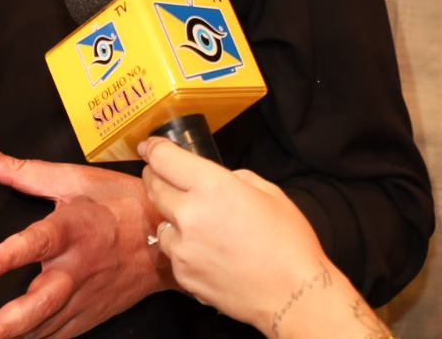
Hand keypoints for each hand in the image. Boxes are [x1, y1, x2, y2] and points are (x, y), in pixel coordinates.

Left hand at [0, 134, 170, 337]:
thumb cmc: (124, 205)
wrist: (166, 237)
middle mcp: (78, 268)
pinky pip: (56, 336)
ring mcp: (84, 297)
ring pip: (44, 327)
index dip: (10, 256)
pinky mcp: (89, 316)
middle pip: (42, 302)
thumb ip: (22, 170)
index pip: (40, 242)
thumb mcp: (74, 179)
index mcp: (74, 229)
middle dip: (6, 323)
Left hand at [140, 138, 384, 338]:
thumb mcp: (268, 192)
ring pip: (161, 222)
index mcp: (212, 186)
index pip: (164, 158)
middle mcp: (190, 213)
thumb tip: (215, 180)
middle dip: (155, 176)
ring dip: (171, 216)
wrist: (292, 293)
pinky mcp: (183, 275)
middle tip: (161, 175)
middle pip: (154, 186)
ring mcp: (183, 247)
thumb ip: (235, 178)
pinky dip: (183, 247)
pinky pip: (173, 252)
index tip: (149, 148)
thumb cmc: (288, 240)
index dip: (153, 149)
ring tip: (197, 223)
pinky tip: (207, 251)